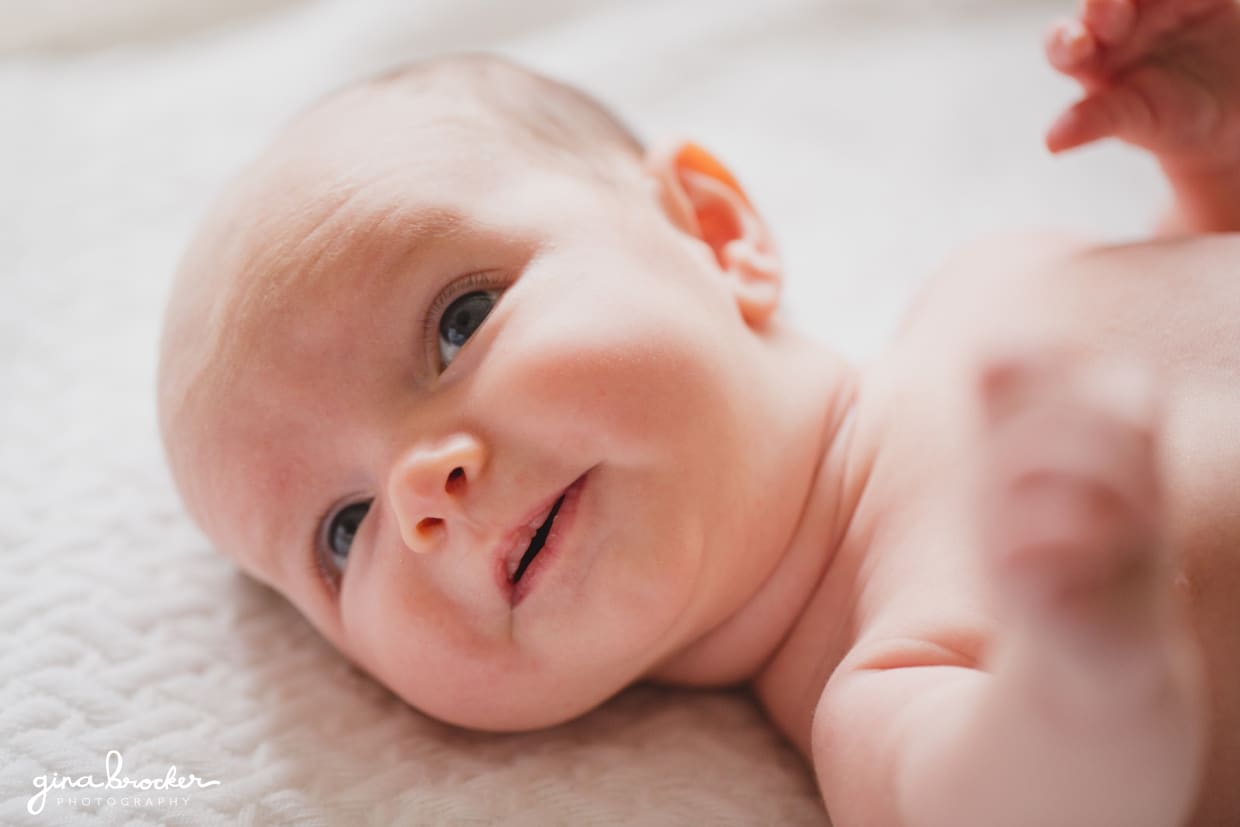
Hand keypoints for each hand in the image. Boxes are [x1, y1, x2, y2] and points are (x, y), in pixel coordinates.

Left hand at [1044, 0, 1239, 172]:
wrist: (1230, 112)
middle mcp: (1114, 27)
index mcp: (1090, 62)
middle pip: (1101, 6)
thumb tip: (1051, 144)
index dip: (1065, 41)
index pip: (1064, 47)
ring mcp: (1153, 6)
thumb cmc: (1171, 120)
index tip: (1078, 44)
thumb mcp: (1138, 121)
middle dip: (1103, 5)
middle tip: (1109, 10)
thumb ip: (1097, 121)